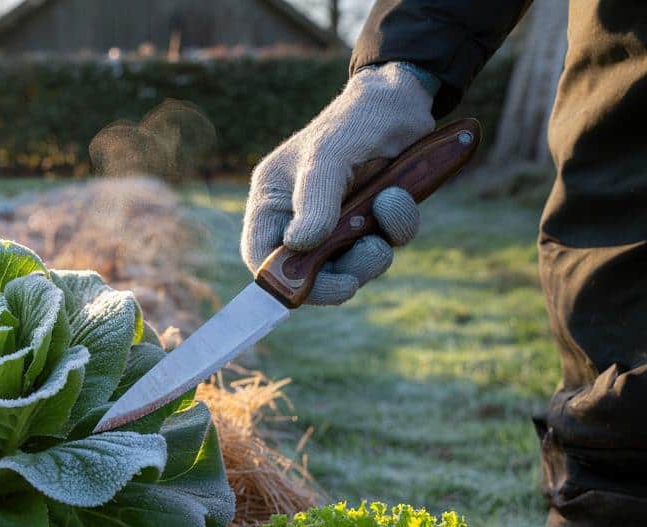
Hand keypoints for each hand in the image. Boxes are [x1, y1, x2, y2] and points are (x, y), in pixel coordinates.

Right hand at [242, 63, 435, 304]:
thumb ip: (315, 202)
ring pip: (350, 263)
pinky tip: (400, 195)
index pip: (260, 255)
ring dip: (375, 248)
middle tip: (368, 260)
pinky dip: (397, 226)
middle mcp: (298, 217)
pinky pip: (382, 243)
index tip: (314, 287)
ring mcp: (335, 221)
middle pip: (309, 271)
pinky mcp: (369, 220)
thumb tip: (300, 246)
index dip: (283, 280)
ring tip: (391, 205)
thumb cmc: (353, 121)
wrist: (402, 102)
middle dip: (342, 270)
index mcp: (273, 201)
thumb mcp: (329, 157)